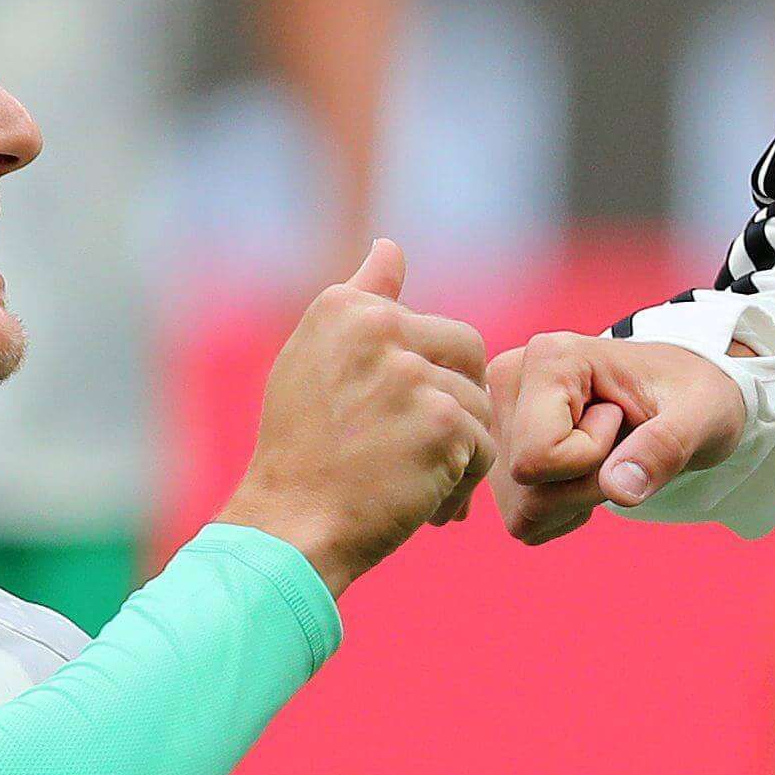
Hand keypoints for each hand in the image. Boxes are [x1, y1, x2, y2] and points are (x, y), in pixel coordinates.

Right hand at [215, 239, 491, 599]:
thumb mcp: (314, 358)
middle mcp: (378, 327)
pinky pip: (484, 445)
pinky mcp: (444, 421)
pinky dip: (462, 482)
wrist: (290, 528)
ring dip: (457, 450)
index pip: (425, 324)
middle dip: (454, 402)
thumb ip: (361, 298)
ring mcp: (413, 373)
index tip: (383, 419)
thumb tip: (391, 245)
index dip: (419, 378)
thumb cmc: (300, 450)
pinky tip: (425, 503)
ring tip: (413, 482)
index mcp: (345, 307)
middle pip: (467, 351)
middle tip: (417, 448)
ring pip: (477, 403)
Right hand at [486, 330, 748, 543]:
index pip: (538, 456)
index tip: (622, 421)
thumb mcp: (702, 416)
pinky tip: (587, 472)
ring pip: (521, 509)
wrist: (683, 395)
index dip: (591, 459)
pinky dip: (564, 511)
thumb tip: (620, 489)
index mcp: (549, 358)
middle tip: (620, 442)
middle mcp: (509, 381)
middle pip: (526, 486)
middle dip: (585, 485)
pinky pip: (523, 518)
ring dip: (576, 501)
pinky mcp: (501, 451)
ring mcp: (499, 418)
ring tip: (607, 454)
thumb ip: (664, 448)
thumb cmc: (695, 395)